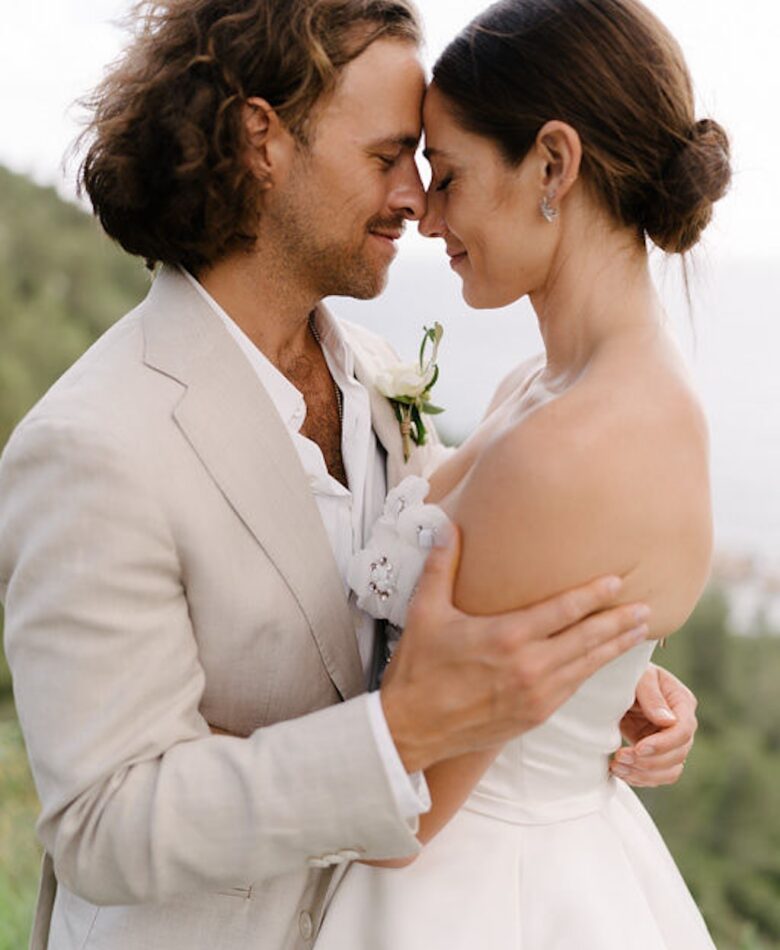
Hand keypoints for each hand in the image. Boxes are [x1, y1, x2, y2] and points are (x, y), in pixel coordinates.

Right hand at [381, 526, 650, 773]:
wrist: (412, 729)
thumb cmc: (418, 669)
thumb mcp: (425, 612)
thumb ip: (442, 566)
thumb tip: (447, 525)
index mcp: (506, 637)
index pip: (563, 610)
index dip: (593, 594)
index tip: (617, 580)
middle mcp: (529, 667)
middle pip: (587, 639)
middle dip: (619, 621)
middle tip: (646, 607)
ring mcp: (536, 695)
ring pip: (587, 666)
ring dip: (615, 648)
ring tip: (640, 632)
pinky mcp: (534, 716)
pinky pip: (574, 689)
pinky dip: (593, 671)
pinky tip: (603, 661)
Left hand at [611, 664, 697, 786]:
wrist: (612, 683)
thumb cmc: (627, 673)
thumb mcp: (638, 677)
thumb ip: (651, 695)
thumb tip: (668, 722)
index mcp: (682, 701)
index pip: (683, 730)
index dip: (663, 744)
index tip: (638, 748)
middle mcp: (681, 724)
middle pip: (678, 754)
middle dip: (648, 761)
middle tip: (620, 758)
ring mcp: (670, 741)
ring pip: (670, 771)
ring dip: (643, 774)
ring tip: (617, 766)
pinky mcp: (656, 753)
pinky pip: (657, 775)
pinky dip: (640, 778)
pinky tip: (620, 771)